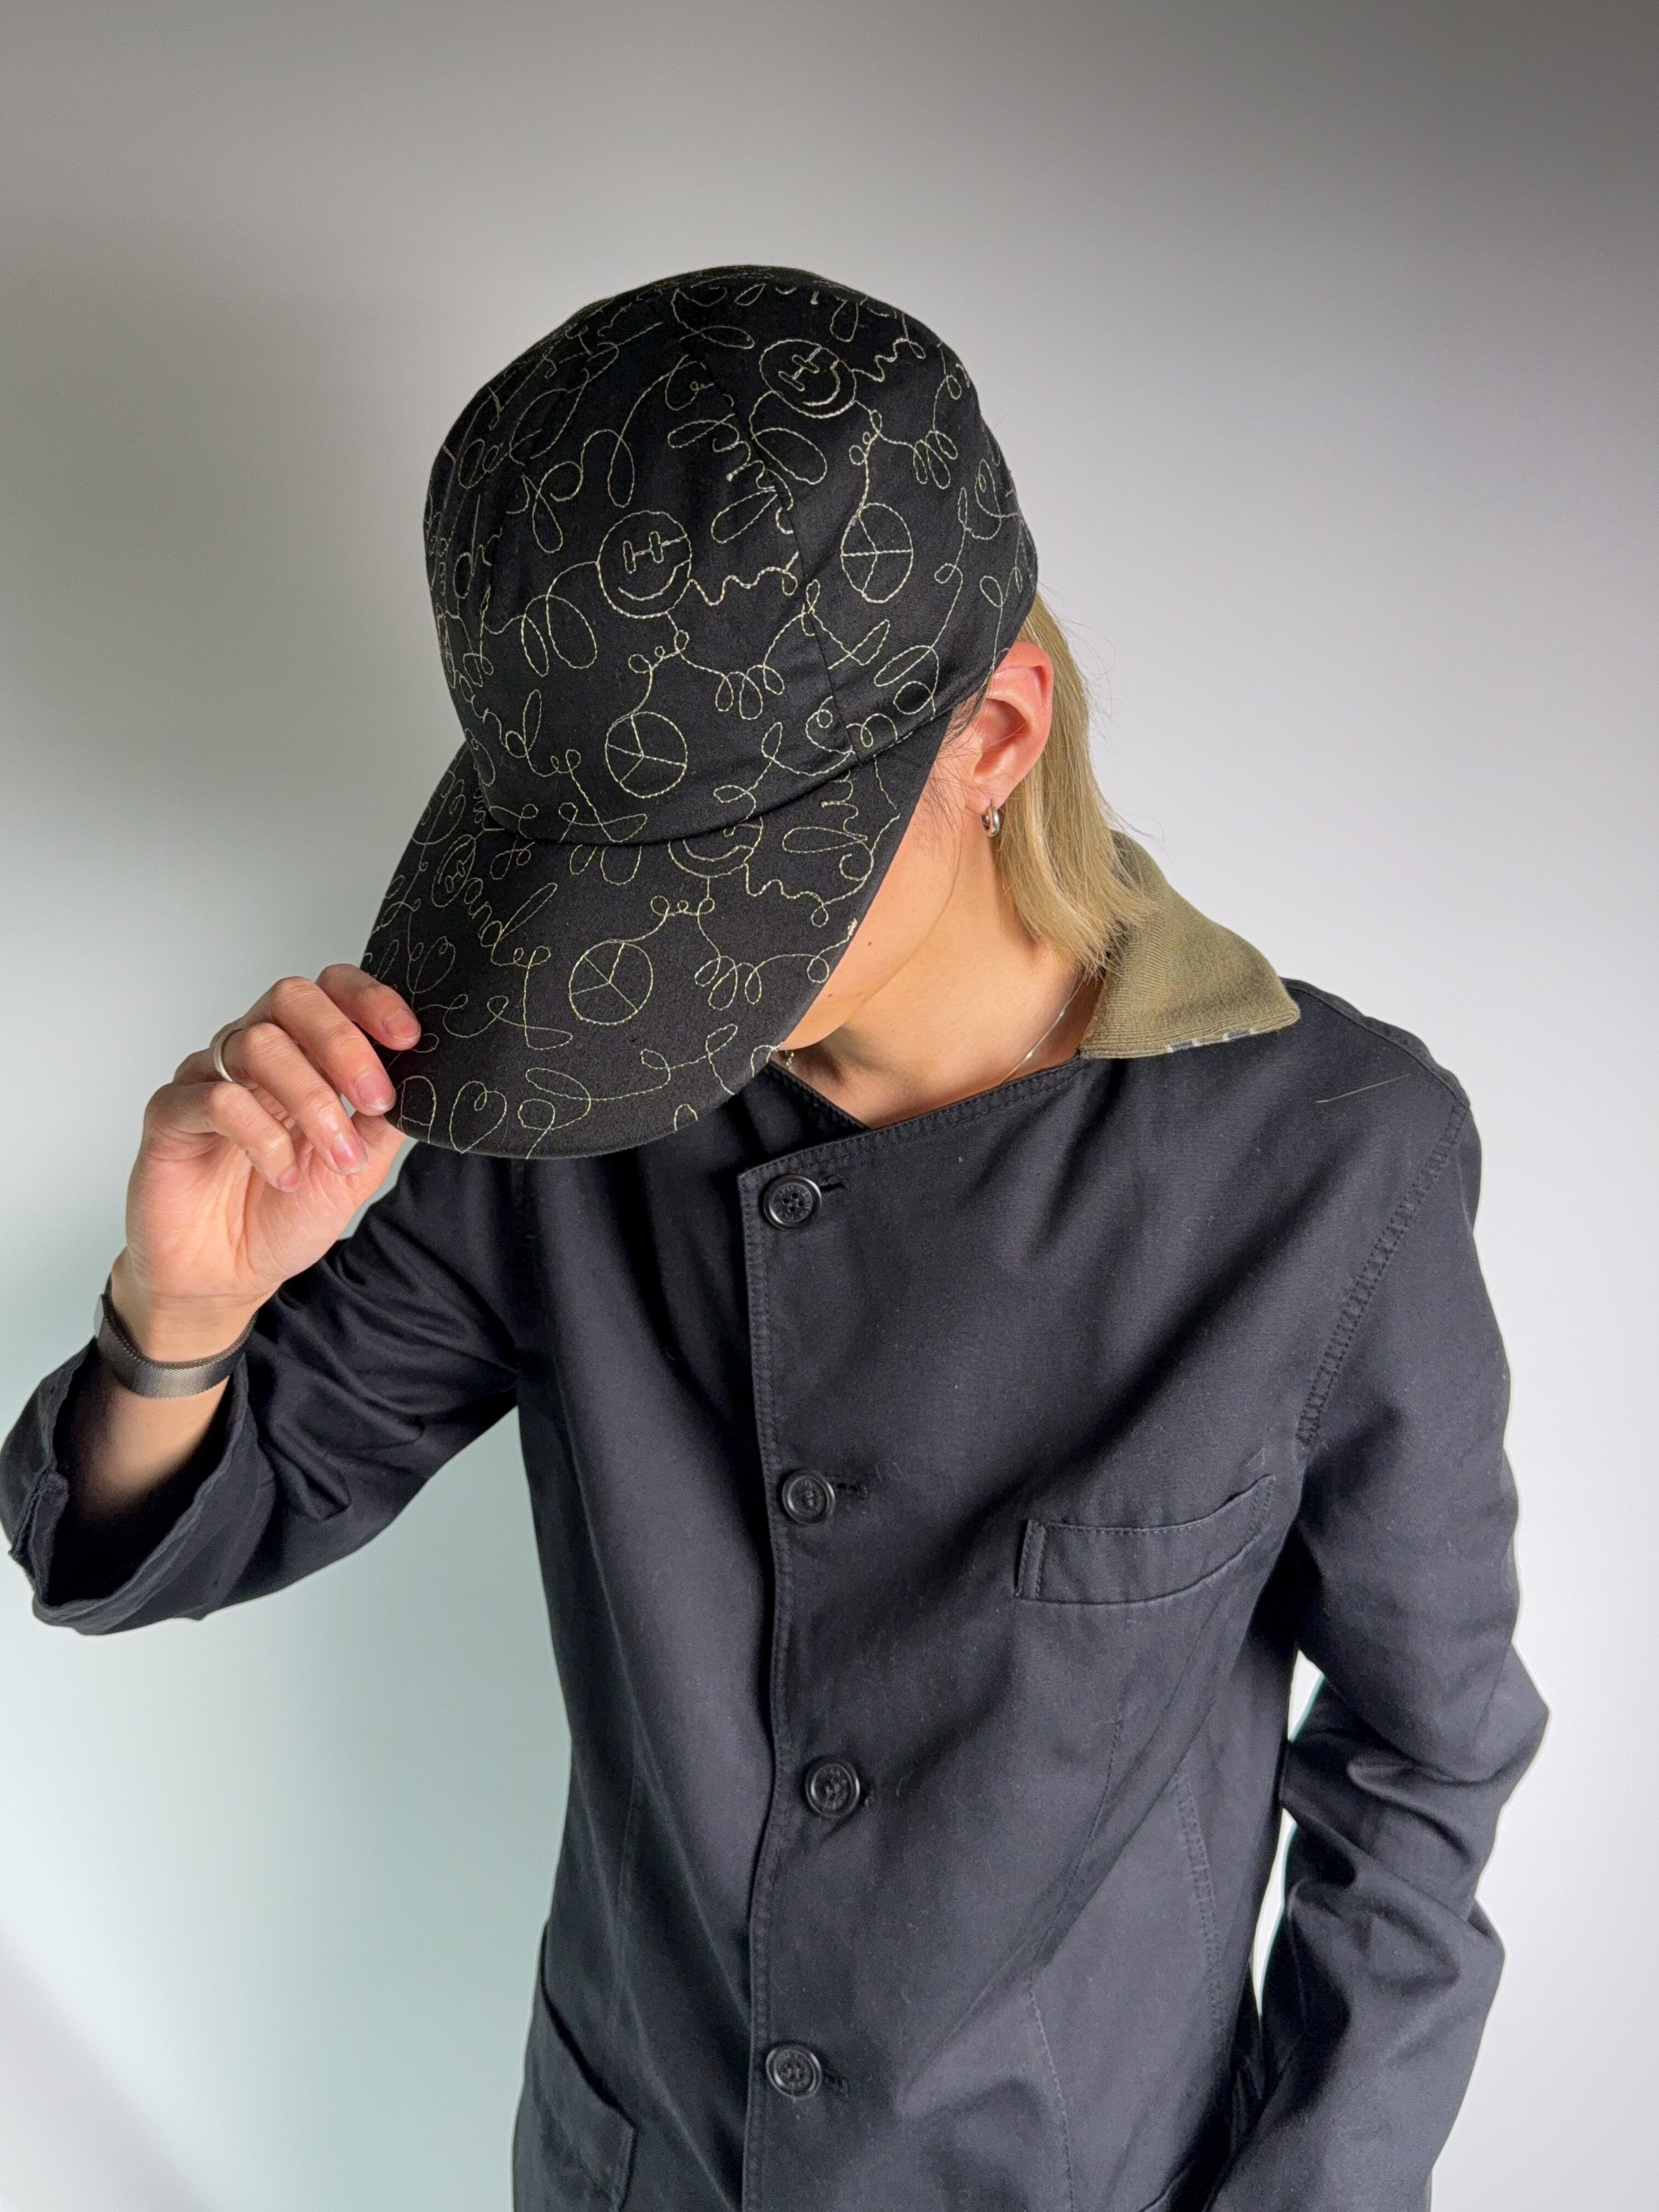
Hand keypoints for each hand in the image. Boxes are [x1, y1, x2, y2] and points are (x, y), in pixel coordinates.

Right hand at [115, 965, 419, 1354]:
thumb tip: (429, 1078)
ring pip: (258, 1045)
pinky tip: (285, 1175)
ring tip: (339, 1158)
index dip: (370, 1000)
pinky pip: (218, 1098)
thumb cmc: (286, 1213)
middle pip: (291, 998)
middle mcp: (253, 1053)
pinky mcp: (171, 1113)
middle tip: (374, 1099)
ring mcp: (208, 1077)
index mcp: (302, 1053)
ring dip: (313, 1101)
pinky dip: (263, 1138)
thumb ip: (385, 1120)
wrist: (227, 1275)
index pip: (331, 990)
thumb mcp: (358, 1167)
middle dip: (343, 1043)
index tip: (408, 1038)